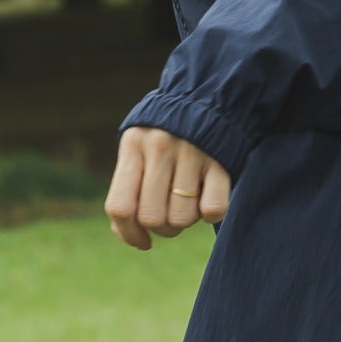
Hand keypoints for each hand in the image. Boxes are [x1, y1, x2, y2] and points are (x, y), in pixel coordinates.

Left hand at [104, 128, 232, 251]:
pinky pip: (213, 209)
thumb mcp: (138, 151)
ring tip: (188, 201)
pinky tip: (208, 197)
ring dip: (186, 220)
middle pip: (152, 218)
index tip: (142, 241)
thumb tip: (124, 232)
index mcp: (133, 146)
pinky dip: (211, 214)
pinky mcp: (220, 160)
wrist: (207, 100)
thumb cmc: (164, 138)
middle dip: (161, 229)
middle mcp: (160, 147)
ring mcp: (191, 152)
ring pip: (182, 218)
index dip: (128, 234)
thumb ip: (128, 189)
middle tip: (169, 215)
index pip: (120, 206)